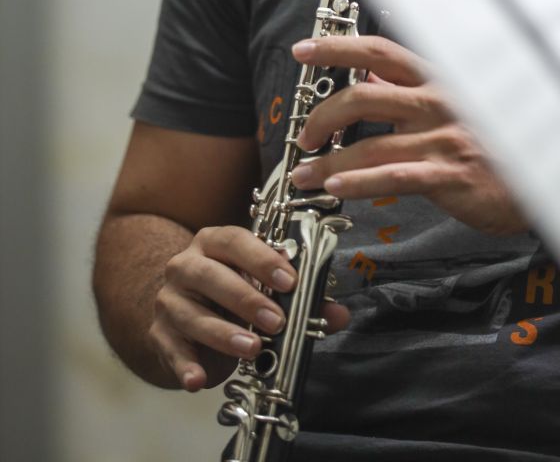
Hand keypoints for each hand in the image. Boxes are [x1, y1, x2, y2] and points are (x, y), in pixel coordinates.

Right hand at [149, 225, 348, 390]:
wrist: (185, 319)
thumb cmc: (231, 296)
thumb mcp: (263, 290)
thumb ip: (301, 300)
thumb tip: (339, 314)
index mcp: (213, 243)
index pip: (234, 240)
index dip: (261, 258)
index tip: (289, 280)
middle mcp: (185, 266)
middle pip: (209, 275)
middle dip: (246, 299)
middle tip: (276, 321)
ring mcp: (169, 300)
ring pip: (192, 315)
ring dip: (224, 333)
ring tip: (253, 349)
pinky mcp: (159, 335)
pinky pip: (171, 351)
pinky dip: (185, 366)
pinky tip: (199, 380)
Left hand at [290, 35, 527, 235]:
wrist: (543, 173)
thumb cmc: (494, 138)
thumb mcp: (452, 101)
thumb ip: (408, 89)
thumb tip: (367, 75)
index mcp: (436, 79)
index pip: (380, 52)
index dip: (338, 48)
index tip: (302, 49)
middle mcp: (437, 102)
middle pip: (364, 96)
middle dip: (323, 115)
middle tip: (304, 136)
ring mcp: (443, 138)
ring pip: (370, 145)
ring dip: (328, 160)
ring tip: (304, 175)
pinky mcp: (449, 175)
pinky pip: (393, 176)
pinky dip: (358, 182)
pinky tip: (335, 188)